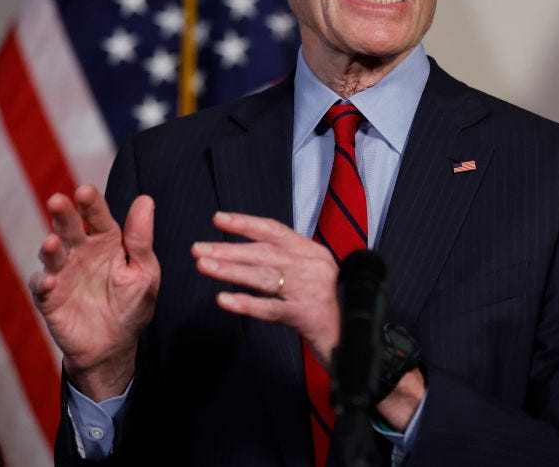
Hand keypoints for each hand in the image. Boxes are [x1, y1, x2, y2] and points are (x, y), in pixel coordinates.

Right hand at [28, 186, 159, 400]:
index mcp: (106, 241)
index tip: (85, 191)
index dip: (91, 203)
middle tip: (58, 201)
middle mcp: (81, 251)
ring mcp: (63, 273)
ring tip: (52, 242)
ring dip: (50, 247)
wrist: (114, 346)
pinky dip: (41, 283)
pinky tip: (48, 282)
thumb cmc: (132, 304)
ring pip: (52, 253)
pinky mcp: (49, 297)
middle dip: (63, 214)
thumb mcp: (144, 271)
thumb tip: (145, 199)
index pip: (97, 216)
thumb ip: (141, 239)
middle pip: (69, 227)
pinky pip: (41, 287)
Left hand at [192, 211, 340, 367]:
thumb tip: (253, 253)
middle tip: (198, 249)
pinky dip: (246, 303)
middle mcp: (312, 266)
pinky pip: (271, 308)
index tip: (218, 219)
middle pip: (263, 252)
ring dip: (230, 270)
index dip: (245, 223)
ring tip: (203, 266)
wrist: (361, 339)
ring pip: (263, 276)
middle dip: (228, 249)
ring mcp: (309, 290)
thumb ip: (291, 263)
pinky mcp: (307, 315)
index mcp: (313, 252)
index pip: (275, 230)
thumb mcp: (315, 276)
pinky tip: (223, 300)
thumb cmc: (333, 307)